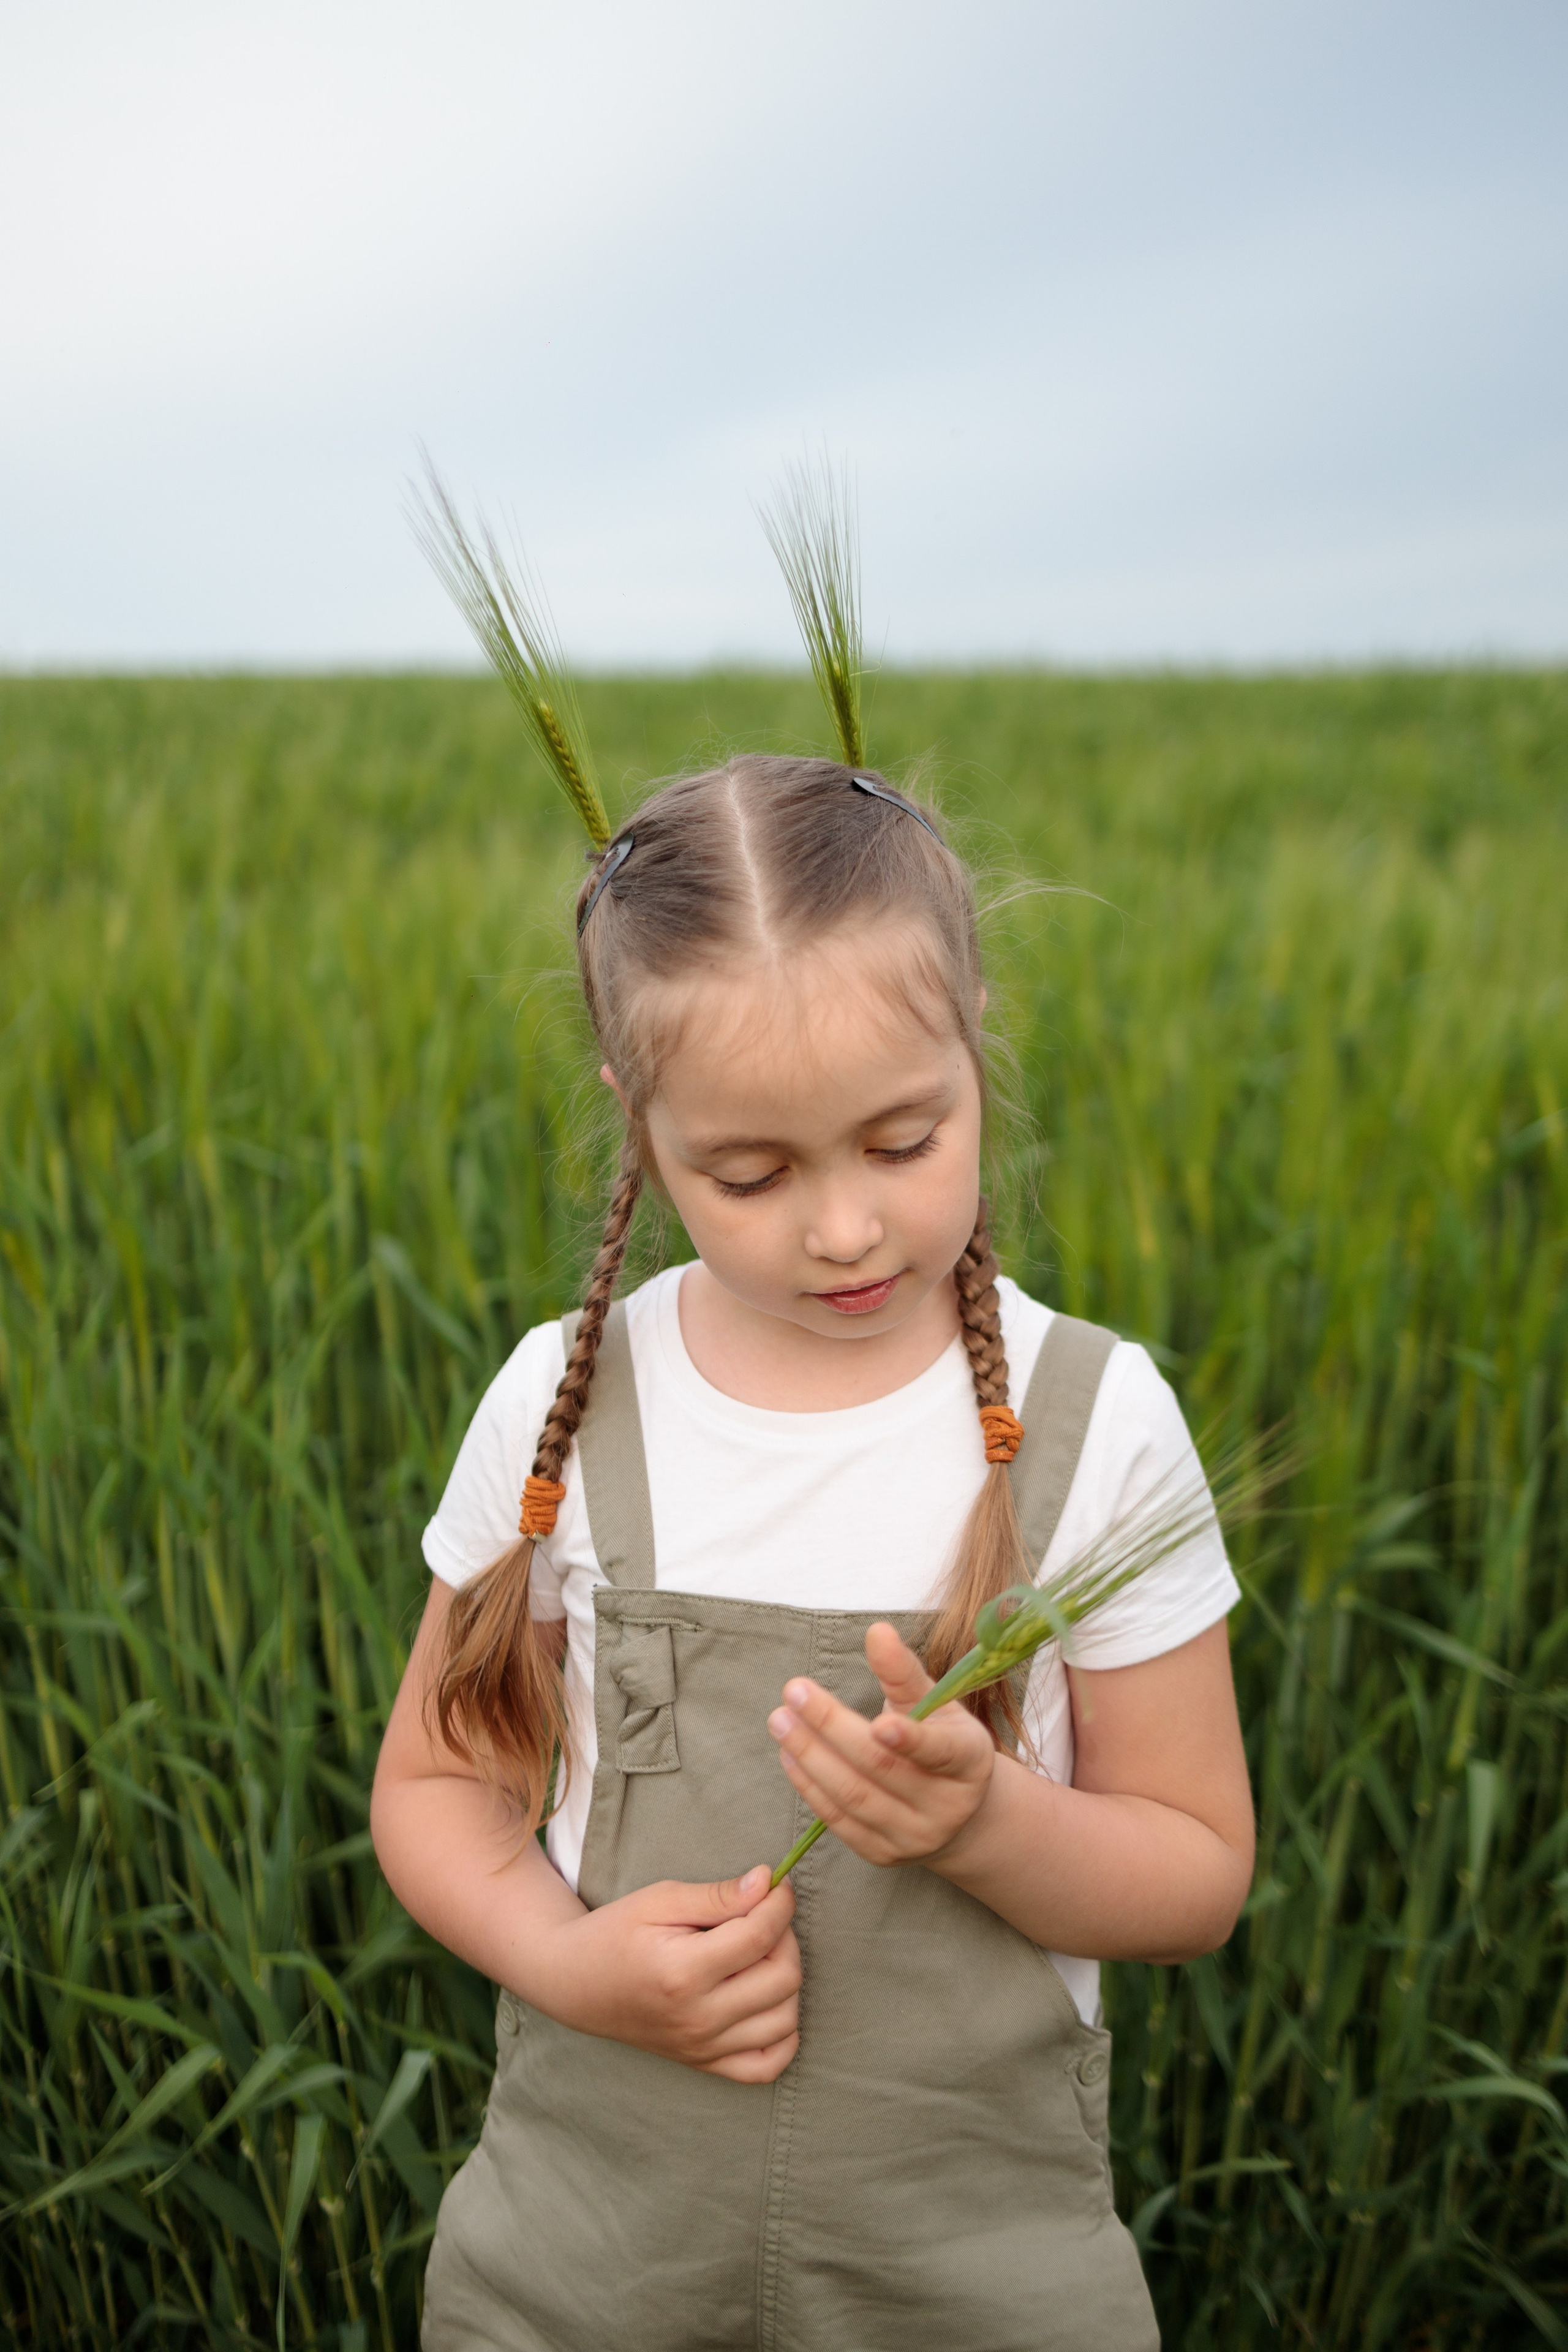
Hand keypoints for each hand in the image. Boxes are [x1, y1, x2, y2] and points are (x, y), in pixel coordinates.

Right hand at [536, 1868, 799, 2082]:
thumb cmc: (616, 1932)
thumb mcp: (660, 1899)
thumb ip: (718, 1895)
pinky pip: (768, 2064)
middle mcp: (698, 2018)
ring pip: (785, 2018)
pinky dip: (782, 2033)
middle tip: (763, 1915)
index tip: (776, 1883)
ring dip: (787, 1979)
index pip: (760, 1937)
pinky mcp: (704, 2063)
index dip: (780, 1901)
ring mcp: (702, 2048)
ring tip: (760, 1954)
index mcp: (682, 1972)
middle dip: (786, 1936)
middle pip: (783, 1978)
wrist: (576, 1984)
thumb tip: (767, 1882)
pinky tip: (767, 2000)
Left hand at [767, 1622, 996, 1867]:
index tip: (879, 1723)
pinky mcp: (883, 1855)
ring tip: (781, 1720)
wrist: (956, 1811)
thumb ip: (903, 1671)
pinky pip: (840, 1822)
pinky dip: (810, 1787)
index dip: (910, 1739)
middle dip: (831, 1728)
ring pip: (854, 1796)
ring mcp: (914, 1837)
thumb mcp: (936, 1703)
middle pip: (881, 1768)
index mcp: (968, 1761)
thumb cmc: (941, 1740)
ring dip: (811, 1756)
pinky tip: (789, 1756)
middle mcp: (946, 1806)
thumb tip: (876, 1630)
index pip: (939, 1752)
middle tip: (793, 1692)